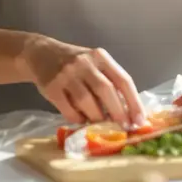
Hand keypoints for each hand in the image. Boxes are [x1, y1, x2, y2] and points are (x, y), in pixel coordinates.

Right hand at [19, 35, 145, 126]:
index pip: (122, 79)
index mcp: (100, 56)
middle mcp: (84, 63)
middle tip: (124, 127)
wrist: (42, 54)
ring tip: (101, 125)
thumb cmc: (76, 64)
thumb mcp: (95, 64)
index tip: (140, 120)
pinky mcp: (51, 87)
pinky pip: (68, 109)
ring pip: (86, 101)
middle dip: (118, 112)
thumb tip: (129, 113)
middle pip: (105, 90)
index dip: (134, 102)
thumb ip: (110, 82)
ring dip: (97, 117)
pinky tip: (82, 120)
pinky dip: (78, 119)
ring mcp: (66, 74)